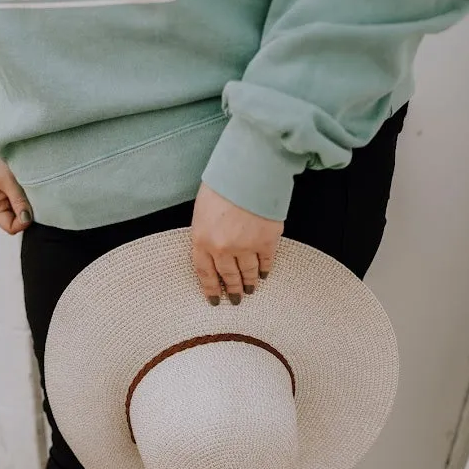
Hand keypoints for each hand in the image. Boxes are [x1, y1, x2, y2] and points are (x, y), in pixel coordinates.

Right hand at [0, 147, 32, 234]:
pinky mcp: (11, 193)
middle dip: (27, 214)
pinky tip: (30, 189)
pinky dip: (28, 199)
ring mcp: (5, 200)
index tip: (32, 209)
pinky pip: (22, 203)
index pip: (10, 227)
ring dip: (28, 206)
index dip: (23, 223)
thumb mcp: (8, 180)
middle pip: (17, 222)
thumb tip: (26, 220)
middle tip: (33, 198)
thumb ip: (18, 201)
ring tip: (31, 191)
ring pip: (21, 213)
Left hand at [192, 183, 283, 304]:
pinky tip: (264, 275)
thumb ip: (205, 232)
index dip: (211, 289)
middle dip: (232, 289)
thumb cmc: (224, 182)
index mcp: (202, 239)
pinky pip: (266, 262)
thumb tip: (213, 250)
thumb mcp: (202, 209)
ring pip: (248, 273)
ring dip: (249, 283)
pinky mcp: (266, 241)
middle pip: (228, 276)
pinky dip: (265, 270)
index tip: (215, 299)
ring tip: (250, 290)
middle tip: (236, 299)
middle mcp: (222, 248)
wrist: (250, 168)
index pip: (204, 273)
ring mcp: (245, 247)